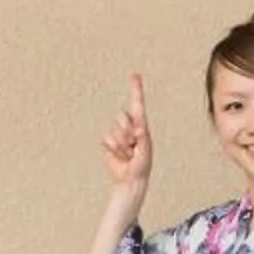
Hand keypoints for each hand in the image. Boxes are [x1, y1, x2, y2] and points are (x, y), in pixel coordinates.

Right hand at [100, 73, 152, 198]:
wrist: (129, 178)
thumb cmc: (142, 164)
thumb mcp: (146, 150)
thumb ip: (142, 137)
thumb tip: (137, 127)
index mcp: (140, 125)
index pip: (136, 103)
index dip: (135, 89)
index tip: (134, 74)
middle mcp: (128, 126)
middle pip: (122, 117)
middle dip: (127, 131)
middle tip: (133, 145)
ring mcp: (117, 134)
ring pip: (114, 130)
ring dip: (121, 144)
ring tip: (128, 154)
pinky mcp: (107, 143)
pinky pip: (107, 140)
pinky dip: (114, 150)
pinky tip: (119, 157)